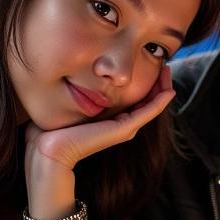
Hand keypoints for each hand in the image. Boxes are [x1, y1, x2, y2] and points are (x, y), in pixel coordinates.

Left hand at [23, 68, 174, 219]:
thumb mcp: (65, 109)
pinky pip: (148, 113)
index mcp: (108, 121)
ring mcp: (124, 129)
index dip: (143, 85)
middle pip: (146, 102)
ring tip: (168, 73)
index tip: (150, 67)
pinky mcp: (124, 130)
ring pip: (150, 106)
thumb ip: (73, 99)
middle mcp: (120, 126)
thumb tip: (66, 83)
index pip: (133, 101)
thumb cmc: (52, 133)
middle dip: (157, 84)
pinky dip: (160, 102)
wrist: (49, 152)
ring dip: (162, 90)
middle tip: (165, 67)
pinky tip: (169, 91)